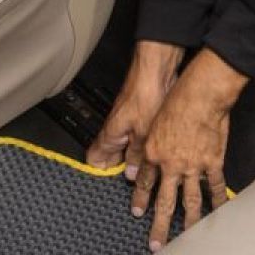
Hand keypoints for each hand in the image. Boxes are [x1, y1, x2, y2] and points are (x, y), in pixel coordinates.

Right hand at [87, 41, 185, 178]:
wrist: (157, 70)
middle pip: (112, 156)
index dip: (102, 173)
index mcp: (110, 135)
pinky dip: (146, 146)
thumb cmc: (146, 94)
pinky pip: (138, 137)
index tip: (114, 183)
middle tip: (139, 180)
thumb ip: (137, 155)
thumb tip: (132, 174)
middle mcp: (115, 129)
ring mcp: (127, 123)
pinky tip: (160, 150)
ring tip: (152, 169)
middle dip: (123, 168)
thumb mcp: (145, 133)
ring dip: (137, 158)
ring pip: (127, 147)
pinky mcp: (140, 116)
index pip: (94, 159)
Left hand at [131, 49, 247, 251]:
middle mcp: (170, 165)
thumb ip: (151, 144)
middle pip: (163, 201)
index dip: (140, 199)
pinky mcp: (212, 163)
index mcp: (152, 154)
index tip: (137, 213)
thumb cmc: (175, 102)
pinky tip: (219, 214)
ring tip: (187, 240)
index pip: (144, 183)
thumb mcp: (153, 124)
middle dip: (159, 225)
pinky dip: (217, 201)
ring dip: (188, 223)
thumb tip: (146, 159)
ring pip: (189, 201)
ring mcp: (192, 166)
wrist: (200, 96)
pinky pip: (214, 187)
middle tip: (156, 245)